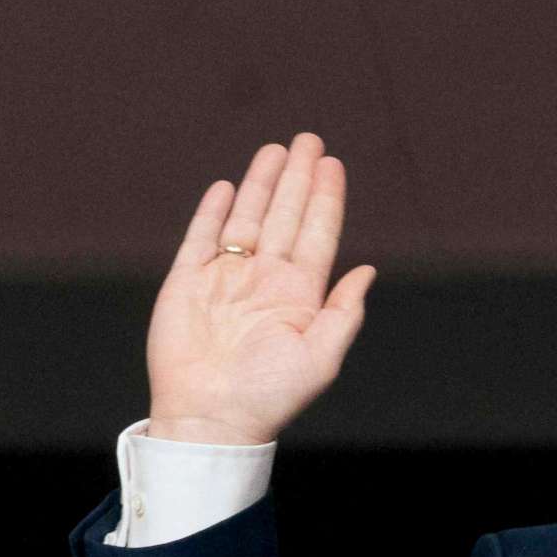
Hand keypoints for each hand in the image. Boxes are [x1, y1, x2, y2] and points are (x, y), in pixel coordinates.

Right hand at [144, 132, 377, 444]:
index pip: (317, 235)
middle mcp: (264, 281)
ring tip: (277, 150)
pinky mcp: (188, 282)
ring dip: (262, 184)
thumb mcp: (320, 358)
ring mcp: (226, 278)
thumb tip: (368, 271)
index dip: (325, 199)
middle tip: (309, 139)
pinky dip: (213, 211)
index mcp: (298, 296)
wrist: (210, 417)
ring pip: (247, 218)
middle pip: (286, 217)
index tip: (333, 165)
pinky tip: (228, 186)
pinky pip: (202, 237)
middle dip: (298, 178)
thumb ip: (344, 313)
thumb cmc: (269, 396)